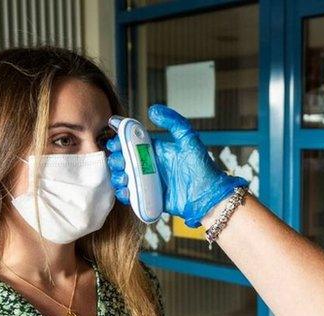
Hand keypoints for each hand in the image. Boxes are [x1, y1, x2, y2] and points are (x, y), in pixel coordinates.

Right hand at [106, 105, 246, 227]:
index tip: (116, 143)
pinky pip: (131, 196)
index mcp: (155, 150)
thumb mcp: (189, 139)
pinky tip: (127, 191)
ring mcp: (148, 182)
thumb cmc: (202, 167)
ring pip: (123, 177)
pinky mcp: (149, 197)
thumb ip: (173, 121)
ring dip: (117, 176)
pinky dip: (124, 194)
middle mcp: (149, 165)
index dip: (119, 141)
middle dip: (115, 160)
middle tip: (120, 162)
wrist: (208, 195)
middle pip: (123, 160)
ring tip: (124, 177)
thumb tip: (153, 110)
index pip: (131, 143)